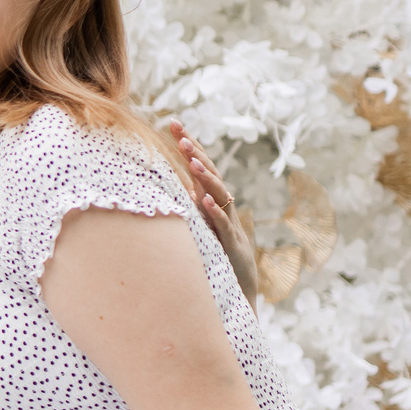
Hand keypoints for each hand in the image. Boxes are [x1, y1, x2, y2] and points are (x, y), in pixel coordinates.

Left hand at [167, 122, 257, 302]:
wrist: (239, 287)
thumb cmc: (217, 253)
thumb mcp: (199, 224)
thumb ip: (190, 203)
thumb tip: (171, 182)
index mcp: (211, 199)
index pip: (199, 165)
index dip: (189, 144)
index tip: (173, 122)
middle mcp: (221, 207)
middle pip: (210, 173)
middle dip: (195, 152)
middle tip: (180, 134)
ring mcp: (228, 224)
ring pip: (219, 195)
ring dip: (206, 177)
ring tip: (192, 161)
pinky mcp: (232, 244)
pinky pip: (223, 225)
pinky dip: (215, 212)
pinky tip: (205, 201)